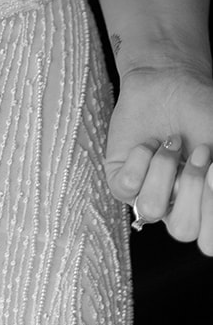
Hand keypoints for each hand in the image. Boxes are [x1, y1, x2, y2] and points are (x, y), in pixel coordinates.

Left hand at [103, 63, 212, 255]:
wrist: (171, 82)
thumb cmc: (203, 115)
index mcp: (206, 209)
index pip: (208, 243)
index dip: (212, 215)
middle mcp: (178, 208)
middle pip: (183, 231)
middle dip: (193, 187)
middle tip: (199, 154)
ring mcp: (148, 194)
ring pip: (151, 209)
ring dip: (165, 168)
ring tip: (172, 142)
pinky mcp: (120, 179)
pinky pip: (126, 187)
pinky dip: (141, 158)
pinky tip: (149, 142)